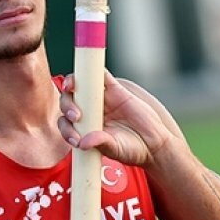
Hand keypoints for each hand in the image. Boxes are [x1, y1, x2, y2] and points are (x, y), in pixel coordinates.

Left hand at [57, 71, 173, 167]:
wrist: (153, 142)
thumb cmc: (131, 149)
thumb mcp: (115, 149)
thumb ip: (100, 144)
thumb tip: (83, 143)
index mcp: (84, 128)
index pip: (66, 123)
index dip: (66, 129)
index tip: (75, 140)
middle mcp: (89, 112)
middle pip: (69, 102)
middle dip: (67, 106)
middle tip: (76, 116)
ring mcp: (101, 99)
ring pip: (81, 85)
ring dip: (72, 83)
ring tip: (70, 87)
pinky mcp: (115, 89)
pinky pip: (101, 76)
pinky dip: (94, 70)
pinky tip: (90, 71)